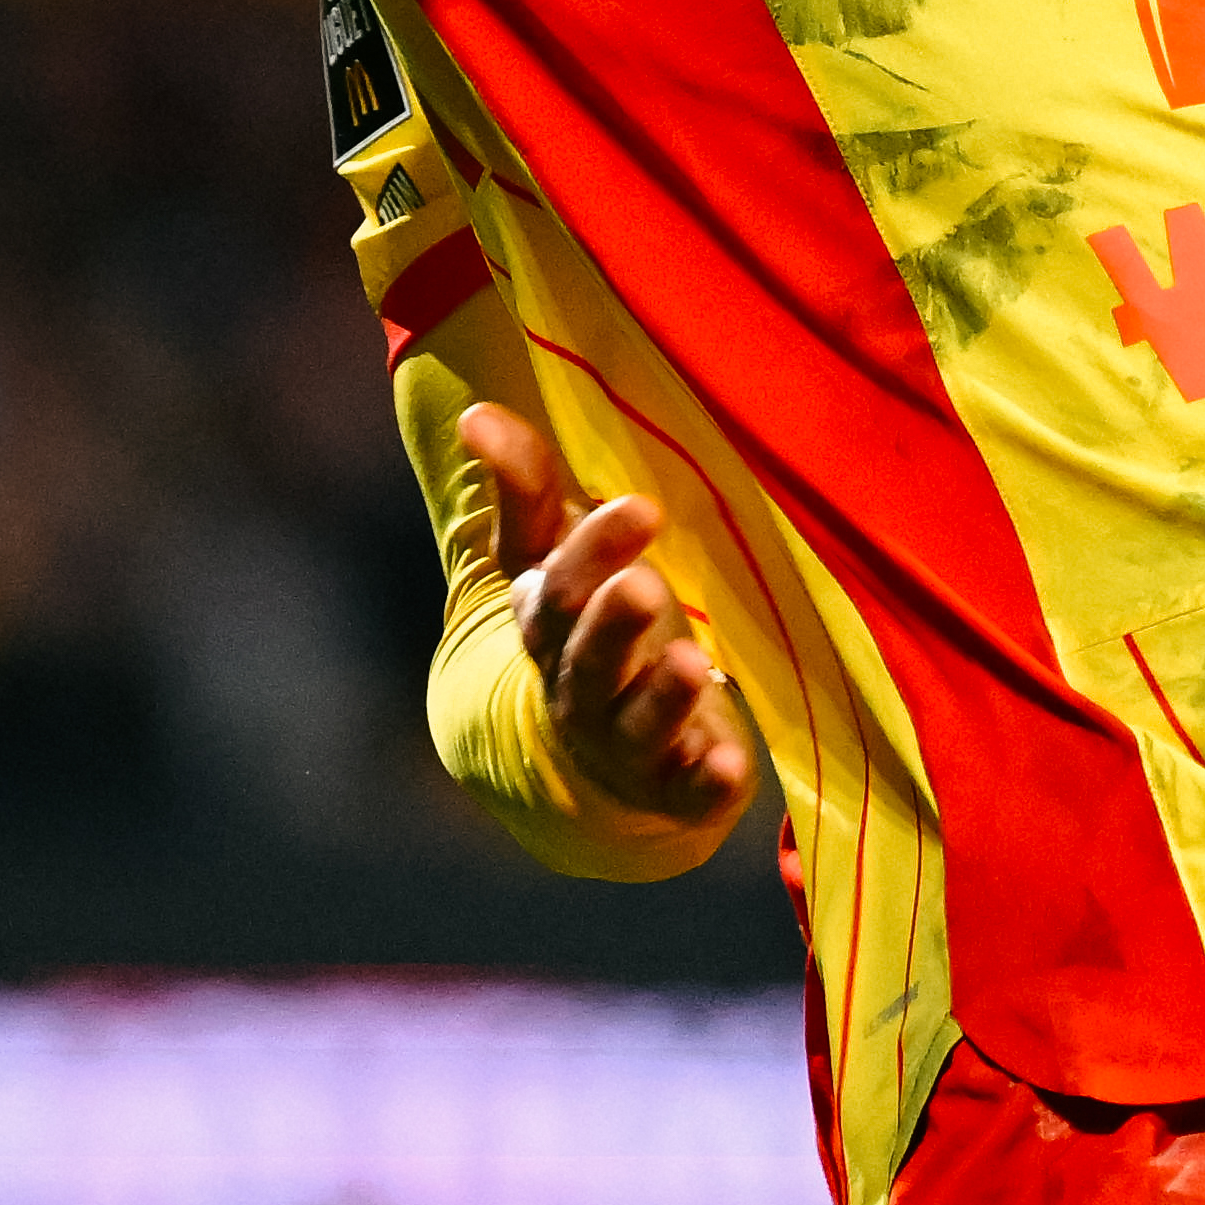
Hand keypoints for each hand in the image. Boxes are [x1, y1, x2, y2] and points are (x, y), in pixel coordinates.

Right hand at [457, 401, 754, 834]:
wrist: (603, 751)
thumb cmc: (584, 627)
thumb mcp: (553, 557)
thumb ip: (525, 489)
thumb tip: (473, 414)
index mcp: (548, 625)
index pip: (558, 586)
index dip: (594, 548)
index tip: (642, 505)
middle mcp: (577, 686)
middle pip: (588, 657)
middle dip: (614, 623)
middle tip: (646, 586)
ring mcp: (624, 744)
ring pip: (636, 723)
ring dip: (662, 696)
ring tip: (689, 660)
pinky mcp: (674, 786)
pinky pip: (688, 790)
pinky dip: (707, 780)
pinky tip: (730, 763)